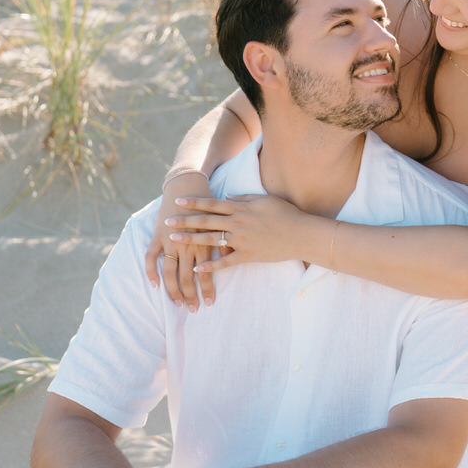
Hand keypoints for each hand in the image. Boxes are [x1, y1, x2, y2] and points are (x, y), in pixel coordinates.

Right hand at [146, 173, 217, 310]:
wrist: (188, 185)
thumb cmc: (208, 203)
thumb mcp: (220, 222)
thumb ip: (224, 241)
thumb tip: (231, 258)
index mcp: (204, 242)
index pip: (207, 272)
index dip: (207, 289)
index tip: (209, 304)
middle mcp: (188, 244)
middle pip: (188, 276)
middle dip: (191, 295)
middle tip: (193, 310)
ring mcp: (171, 241)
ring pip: (171, 271)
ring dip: (173, 290)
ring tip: (177, 303)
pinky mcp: (158, 236)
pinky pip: (151, 256)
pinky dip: (152, 271)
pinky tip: (154, 284)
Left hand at [164, 194, 309, 274]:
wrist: (301, 233)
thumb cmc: (285, 213)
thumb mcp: (264, 200)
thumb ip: (243, 198)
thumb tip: (226, 198)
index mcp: (241, 208)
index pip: (211, 204)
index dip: (194, 203)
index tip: (178, 202)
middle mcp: (237, 223)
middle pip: (205, 221)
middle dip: (184, 221)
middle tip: (166, 221)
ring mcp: (242, 240)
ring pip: (210, 240)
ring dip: (190, 240)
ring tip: (174, 240)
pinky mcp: (248, 255)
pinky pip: (226, 262)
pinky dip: (211, 266)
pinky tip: (197, 269)